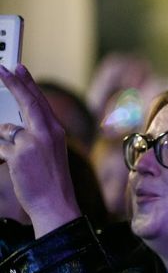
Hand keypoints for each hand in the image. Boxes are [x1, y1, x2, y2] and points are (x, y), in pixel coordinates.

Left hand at [0, 64, 80, 237]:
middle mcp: (47, 133)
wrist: (55, 203)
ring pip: (7, 130)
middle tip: (1, 70)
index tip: (17, 68)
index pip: (40, 101)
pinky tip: (15, 168)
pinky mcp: (17, 154)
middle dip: (13, 83)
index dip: (27, 83)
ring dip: (6, 142)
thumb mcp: (49, 152)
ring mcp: (31, 142)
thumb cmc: (52, 180)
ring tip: (21, 162)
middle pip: (27, 101)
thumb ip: (33, 135)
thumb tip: (9, 126)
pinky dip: (2, 155)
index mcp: (56, 131)